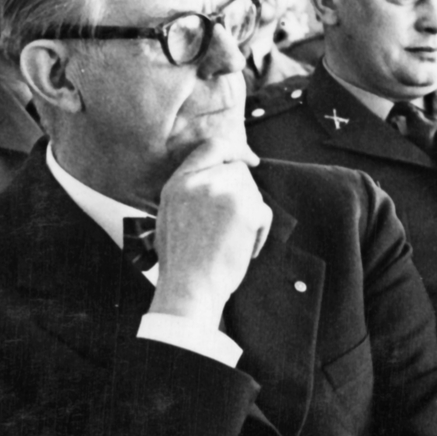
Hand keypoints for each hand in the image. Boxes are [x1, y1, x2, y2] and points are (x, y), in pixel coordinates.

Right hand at [149, 139, 271, 325]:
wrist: (190, 288)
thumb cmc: (182, 261)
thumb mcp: (172, 214)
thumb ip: (193, 189)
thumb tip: (223, 176)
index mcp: (179, 182)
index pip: (213, 147)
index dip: (236, 149)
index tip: (250, 159)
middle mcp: (201, 181)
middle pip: (238, 171)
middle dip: (243, 194)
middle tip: (234, 223)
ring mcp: (225, 193)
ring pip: (253, 193)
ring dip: (250, 215)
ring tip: (232, 241)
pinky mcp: (247, 210)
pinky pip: (264, 213)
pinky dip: (259, 232)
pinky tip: (244, 249)